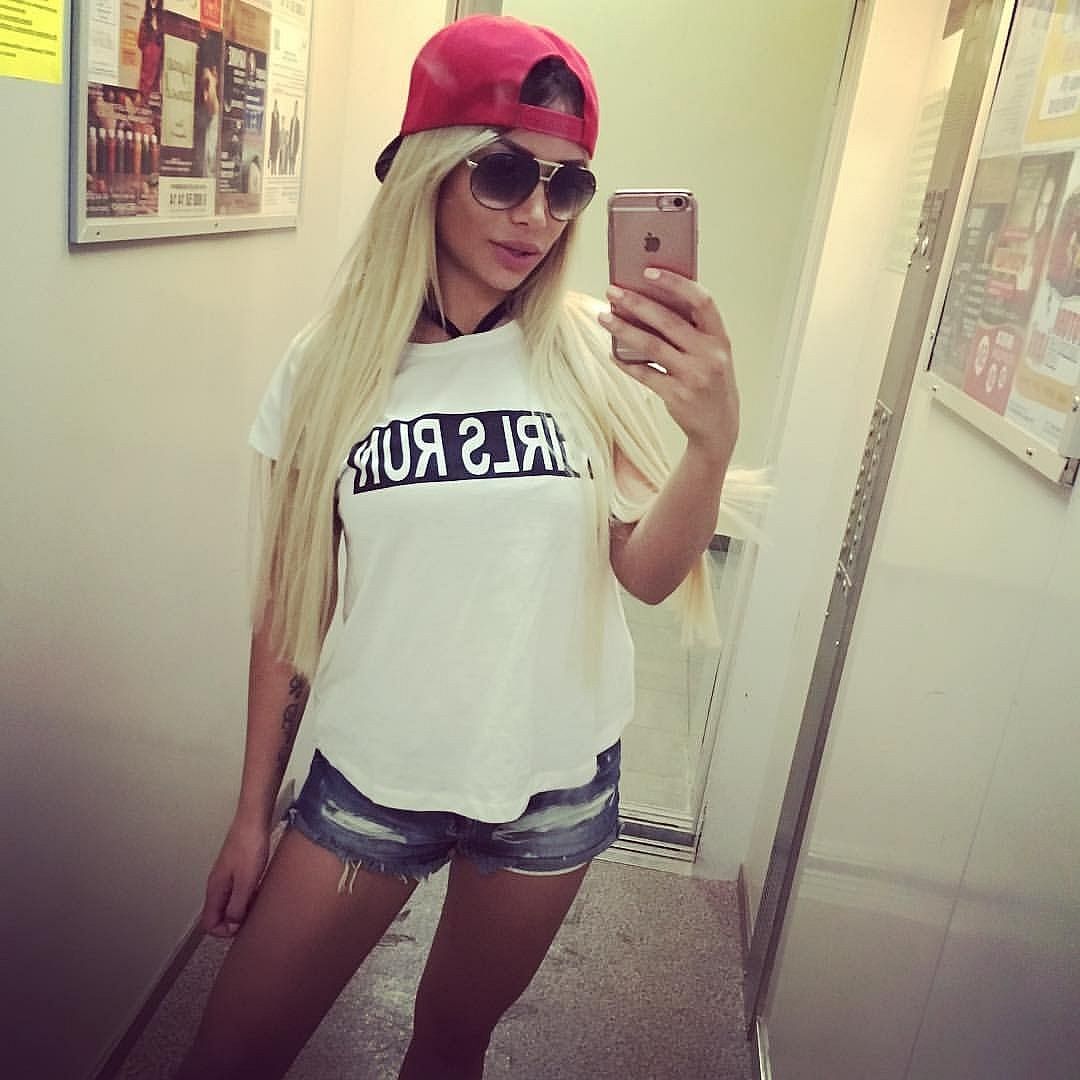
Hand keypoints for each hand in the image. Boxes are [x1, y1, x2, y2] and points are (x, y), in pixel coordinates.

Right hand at [200, 817, 271, 937]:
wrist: (253, 820)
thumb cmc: (249, 846)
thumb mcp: (246, 882)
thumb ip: (237, 906)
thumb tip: (232, 925)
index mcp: (215, 889)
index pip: (208, 924)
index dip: (224, 931)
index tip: (242, 926)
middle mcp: (217, 884)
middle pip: (218, 914)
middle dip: (234, 921)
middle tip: (252, 917)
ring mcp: (226, 876)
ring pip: (228, 903)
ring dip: (241, 908)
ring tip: (258, 903)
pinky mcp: (236, 868)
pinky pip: (237, 891)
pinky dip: (247, 896)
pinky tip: (259, 890)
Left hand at [598, 269, 739, 465]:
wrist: (718, 428)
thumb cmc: (712, 383)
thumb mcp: (713, 354)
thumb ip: (693, 331)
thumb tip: (651, 303)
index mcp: (720, 339)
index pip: (701, 301)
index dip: (676, 284)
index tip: (649, 272)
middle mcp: (709, 355)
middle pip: (668, 321)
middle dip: (636, 303)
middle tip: (613, 291)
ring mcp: (693, 376)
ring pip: (651, 346)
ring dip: (623, 329)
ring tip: (604, 317)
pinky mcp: (676, 396)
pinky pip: (644, 374)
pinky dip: (626, 362)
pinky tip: (612, 352)